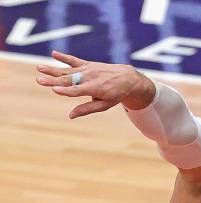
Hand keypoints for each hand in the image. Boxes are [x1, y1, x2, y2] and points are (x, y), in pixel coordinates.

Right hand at [36, 50, 153, 118]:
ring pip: (67, 70)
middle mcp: (89, 77)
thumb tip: (70, 116)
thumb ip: (87, 109)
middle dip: (53, 80)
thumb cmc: (116, 94)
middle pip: (68, 79)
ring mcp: (88, 69)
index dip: (66, 91)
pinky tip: (53, 53)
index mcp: (94, 89)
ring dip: (53, 69)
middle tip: (39, 80)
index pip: (77, 91)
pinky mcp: (87, 64)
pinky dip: (64, 57)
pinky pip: (74, 60)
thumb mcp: (104, 105)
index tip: (54, 90)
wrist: (128, 78)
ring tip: (39, 67)